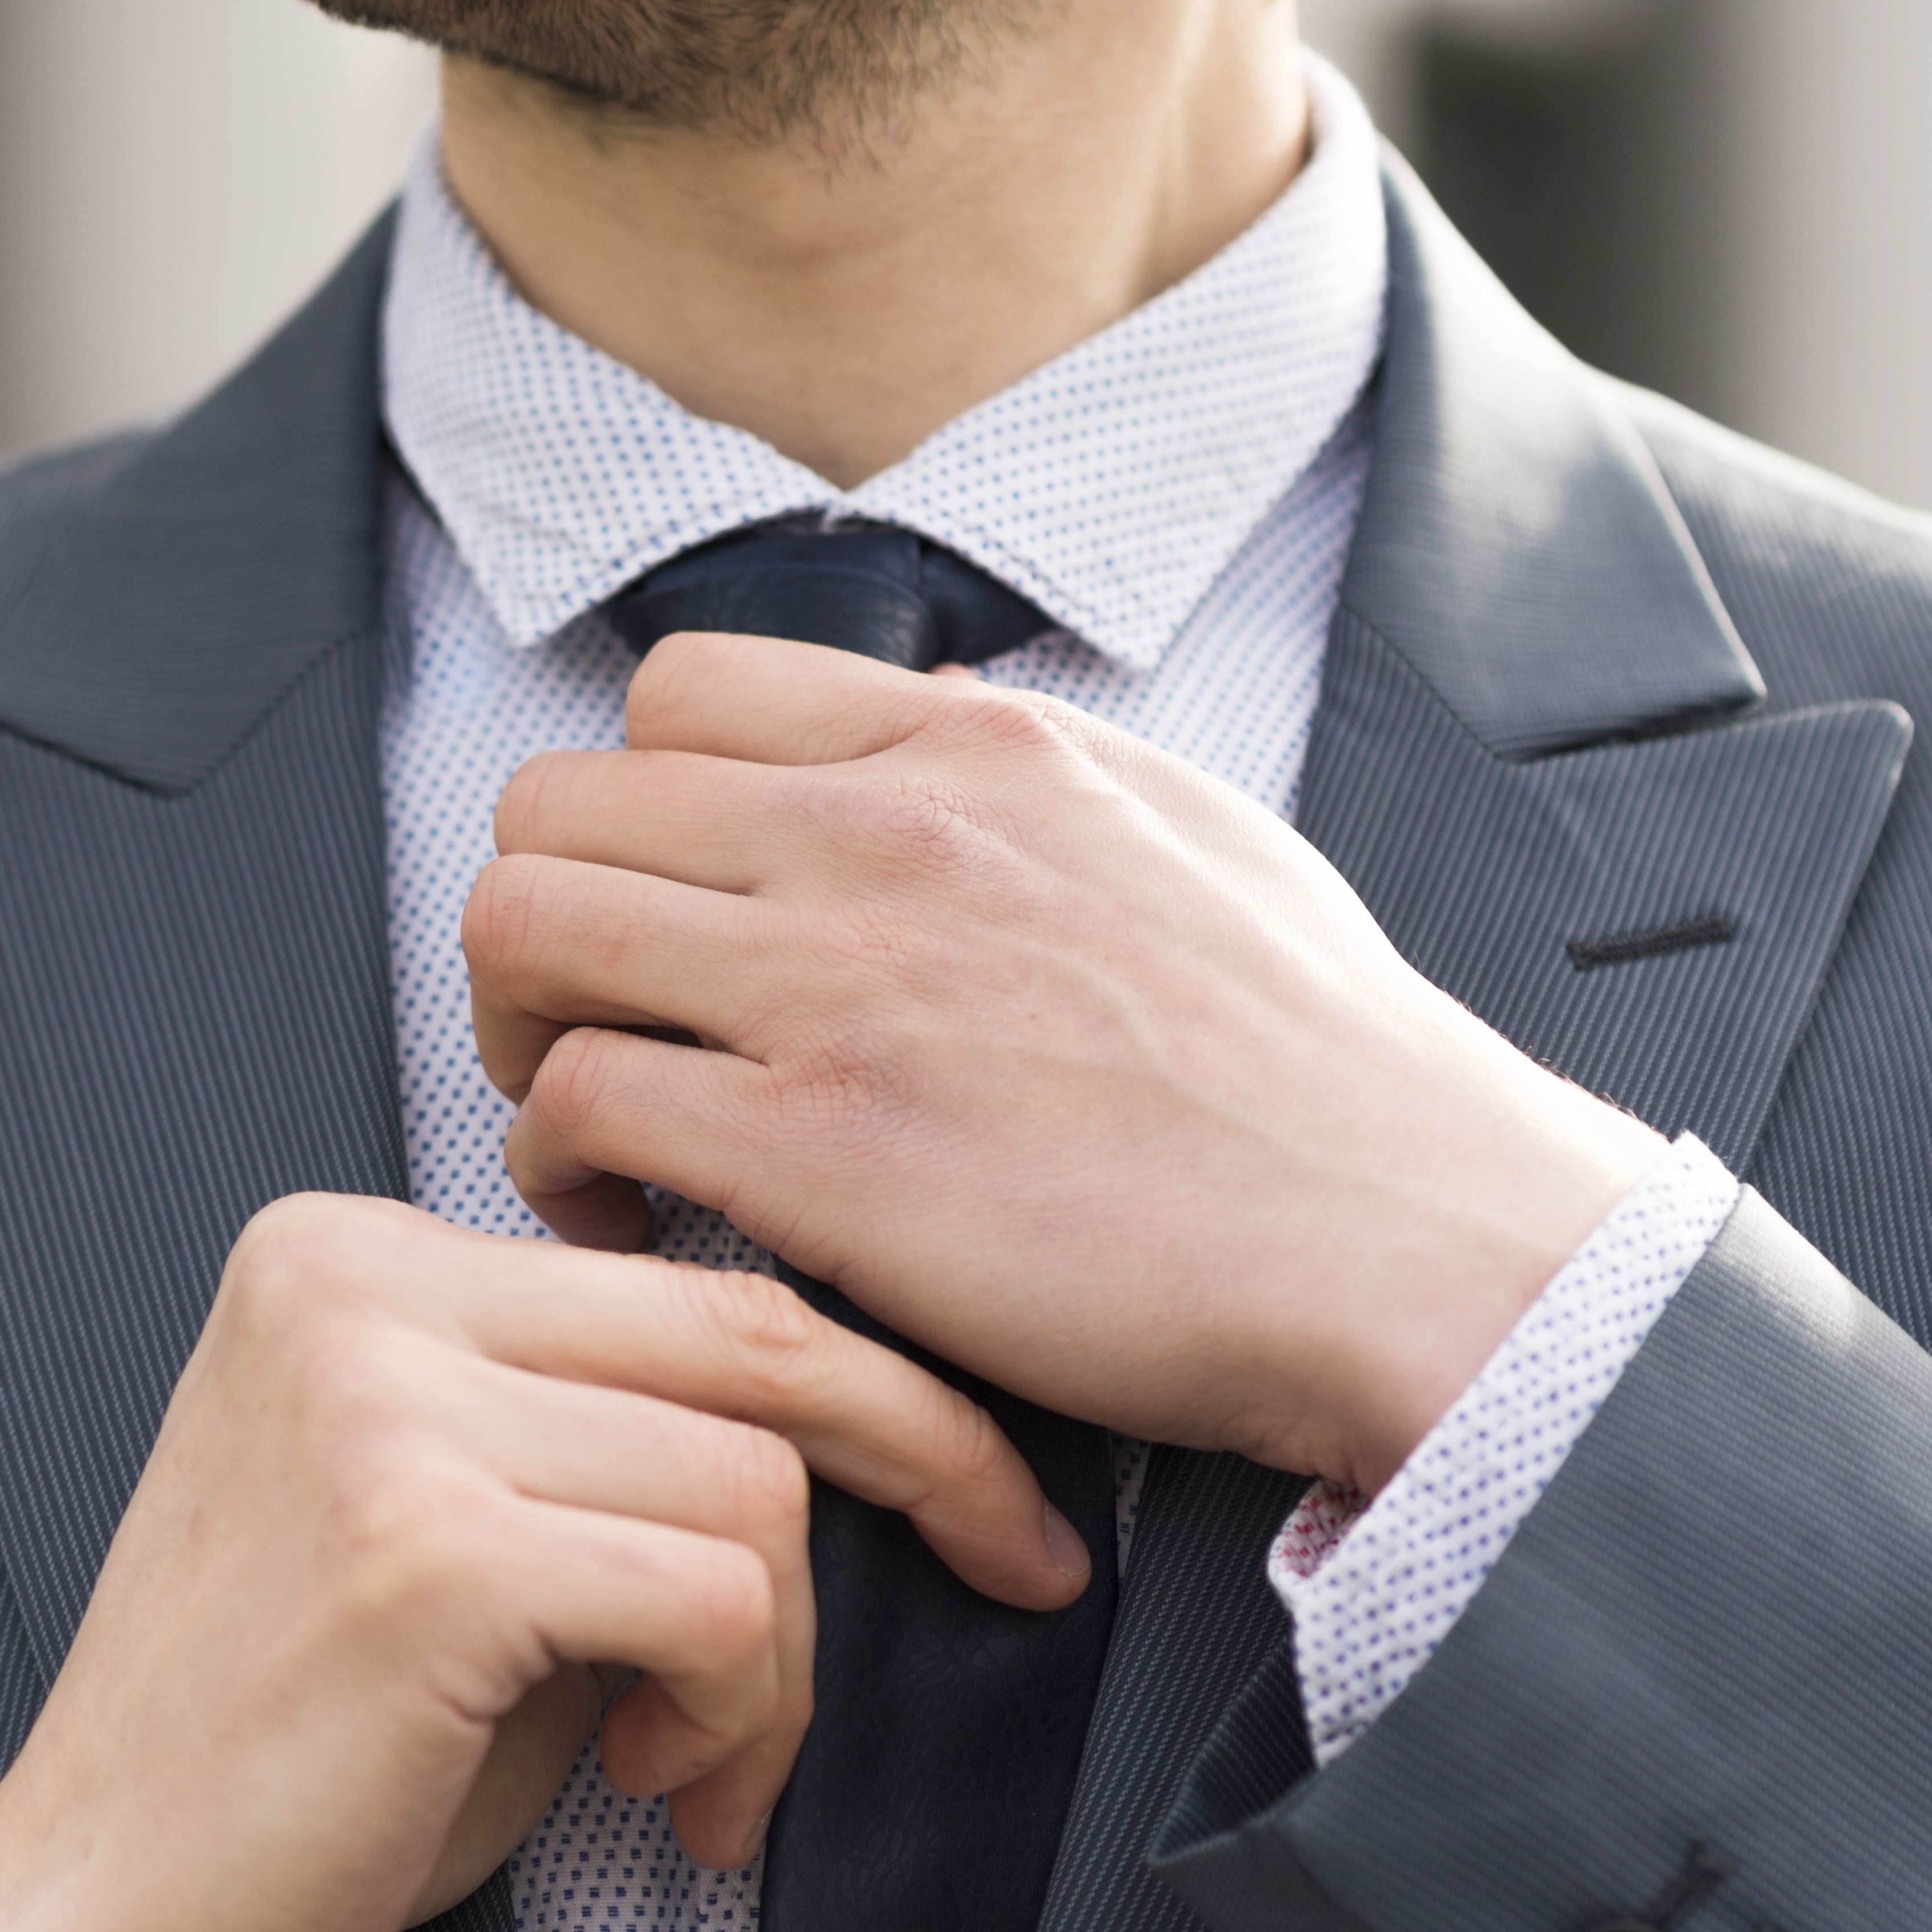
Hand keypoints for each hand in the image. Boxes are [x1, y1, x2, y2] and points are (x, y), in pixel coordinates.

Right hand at [0, 1192, 1082, 1931]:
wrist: (87, 1921)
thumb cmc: (278, 1758)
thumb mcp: (444, 1531)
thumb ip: (593, 1440)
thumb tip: (844, 1432)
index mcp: (343, 1254)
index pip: (690, 1277)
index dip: (877, 1385)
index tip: (976, 1486)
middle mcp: (350, 1285)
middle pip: (751, 1335)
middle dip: (929, 1459)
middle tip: (1014, 1568)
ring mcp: (377, 1404)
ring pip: (753, 1480)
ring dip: (779, 1662)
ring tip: (686, 1770)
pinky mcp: (421, 1547)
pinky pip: (715, 1590)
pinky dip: (739, 1710)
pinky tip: (652, 1785)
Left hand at [463, 633, 1671, 1491]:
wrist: (1414, 1238)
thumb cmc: (1320, 1070)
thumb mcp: (1188, 833)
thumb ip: (1025, 768)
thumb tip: (906, 711)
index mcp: (967, 753)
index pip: (675, 693)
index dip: (630, 809)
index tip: (664, 914)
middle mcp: (880, 838)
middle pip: (553, 807)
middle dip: (540, 923)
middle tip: (589, 1030)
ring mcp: (837, 988)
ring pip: (519, 930)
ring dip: (517, 1035)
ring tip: (589, 1124)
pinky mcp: (813, 1149)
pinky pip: (569, 1105)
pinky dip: (555, 1168)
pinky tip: (627, 1215)